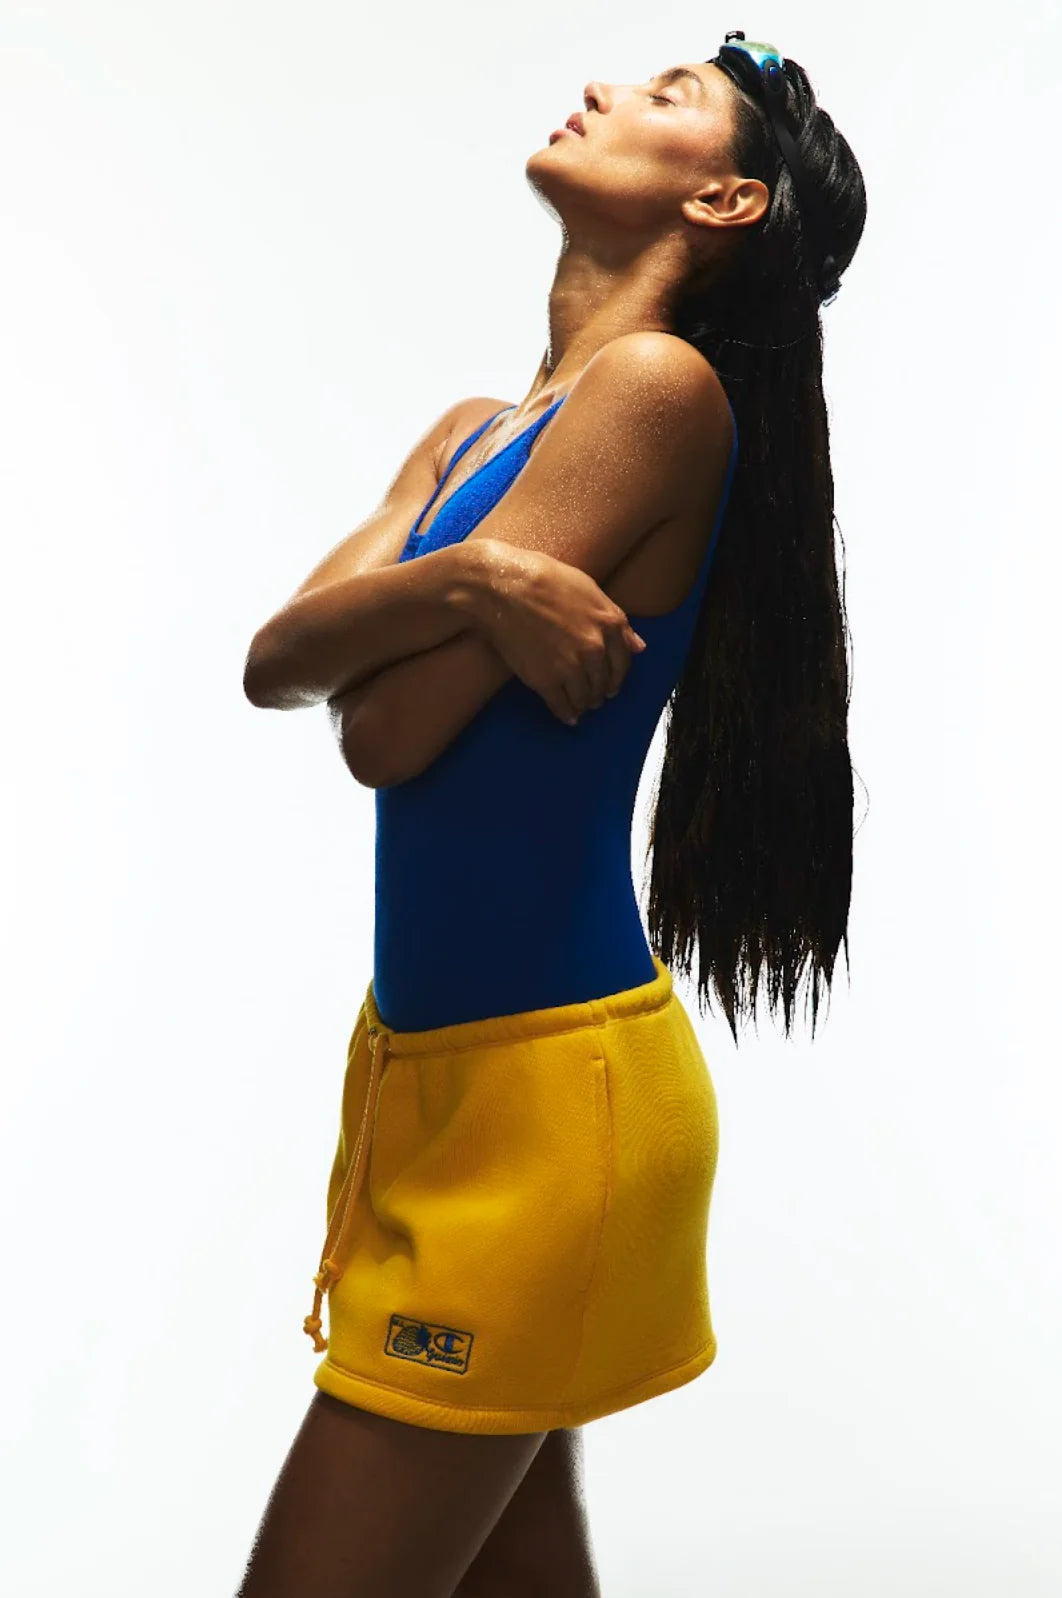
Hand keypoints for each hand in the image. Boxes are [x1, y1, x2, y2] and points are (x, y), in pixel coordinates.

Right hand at [470, 541, 646, 724]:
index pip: (623, 662)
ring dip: (584, 704)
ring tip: (580, 706)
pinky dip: (567, 714)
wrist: (505, 588)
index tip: (612, 684)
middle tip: (594, 696)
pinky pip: (562, 706)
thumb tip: (639, 646)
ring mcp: (571, 667)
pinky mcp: (546, 681)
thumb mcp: (589, 589)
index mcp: (609, 624)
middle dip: (600, 692)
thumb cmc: (543, 579)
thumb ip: (616, 619)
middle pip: (604, 682)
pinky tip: (568, 717)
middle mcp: (595, 649)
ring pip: (585, 697)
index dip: (617, 676)